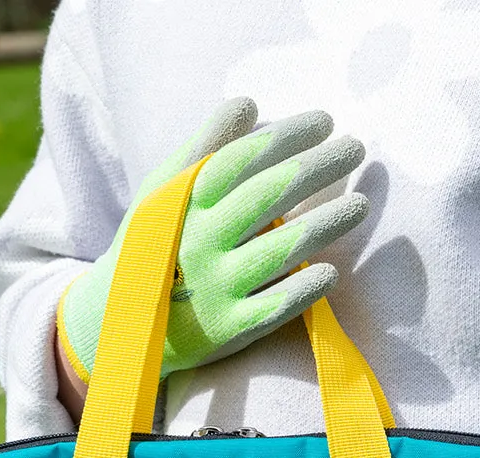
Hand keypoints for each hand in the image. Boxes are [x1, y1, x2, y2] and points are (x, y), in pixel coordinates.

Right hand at [58, 96, 368, 387]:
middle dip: (316, 169)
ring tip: (360, 204)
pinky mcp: (229, 330)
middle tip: (355, 148)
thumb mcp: (164, 192)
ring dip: (323, 224)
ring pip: (278, 250)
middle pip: (267, 196)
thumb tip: (249, 104)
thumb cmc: (156, 244)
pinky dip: (303, 289)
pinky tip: (332, 272)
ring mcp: (215, 288)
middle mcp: (199, 241)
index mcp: (185, 202)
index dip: (286, 137)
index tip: (325, 120)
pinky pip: (274, 308)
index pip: (242, 159)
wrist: (118, 321)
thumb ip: (206, 149)